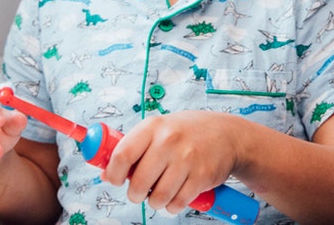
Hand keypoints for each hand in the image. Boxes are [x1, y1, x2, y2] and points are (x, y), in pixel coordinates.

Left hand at [100, 111, 242, 214]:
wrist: (228, 135)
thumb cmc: (188, 133)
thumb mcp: (159, 130)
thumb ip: (133, 148)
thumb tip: (105, 173)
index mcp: (153, 127)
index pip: (122, 155)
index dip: (113, 173)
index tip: (114, 180)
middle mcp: (169, 141)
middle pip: (138, 183)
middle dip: (135, 194)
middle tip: (139, 191)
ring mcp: (187, 159)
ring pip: (157, 198)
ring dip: (155, 202)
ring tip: (159, 193)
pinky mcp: (201, 177)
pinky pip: (177, 203)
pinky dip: (172, 205)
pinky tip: (176, 194)